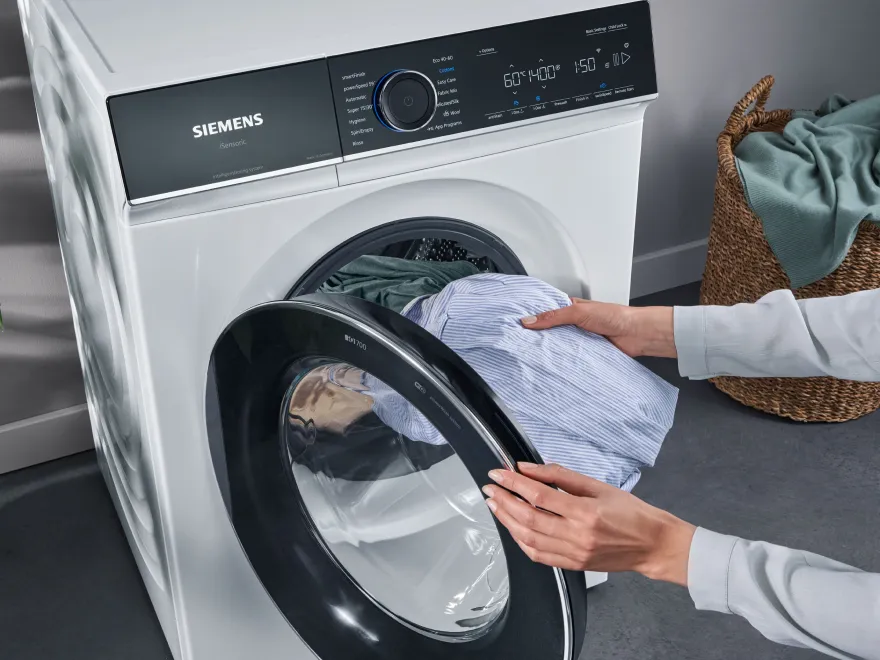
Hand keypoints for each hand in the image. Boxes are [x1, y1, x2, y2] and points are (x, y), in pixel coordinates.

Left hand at [482, 463, 695, 585]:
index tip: (498, 474)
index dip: (513, 483)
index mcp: (585, 512)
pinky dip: (521, 541)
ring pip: (529, 539)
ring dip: (507, 521)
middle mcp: (577, 535)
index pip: (538, 495)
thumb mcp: (597, 485)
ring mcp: (574, 553)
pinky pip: (538, 555)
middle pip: (528, 518)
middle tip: (490, 489)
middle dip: (503, 502)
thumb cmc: (631, 512)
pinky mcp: (573, 565)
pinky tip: (513, 527)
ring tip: (495, 506)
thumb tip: (528, 468)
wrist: (653, 544)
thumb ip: (560, 476)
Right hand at [520, 297, 676, 358]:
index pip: (546, 312)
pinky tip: (552, 365)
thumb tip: (529, 320)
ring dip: (550, 350)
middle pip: (549, 331)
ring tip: (531, 356)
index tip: (515, 324)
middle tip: (519, 343)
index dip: (532, 317)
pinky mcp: (585, 355)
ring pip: (558, 346)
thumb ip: (554, 317)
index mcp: (570, 309)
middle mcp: (573, 324)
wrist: (637, 334)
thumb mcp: (579, 312)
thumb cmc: (615, 316)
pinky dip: (562, 361)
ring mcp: (579, 340)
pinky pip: (569, 358)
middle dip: (537, 337)